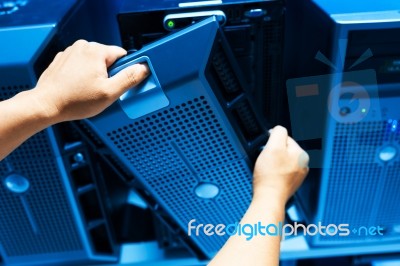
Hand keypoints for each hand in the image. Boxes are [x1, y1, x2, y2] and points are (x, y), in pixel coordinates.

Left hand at [34, 40, 148, 121]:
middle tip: (102, 90)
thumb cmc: (74, 100)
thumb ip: (129, 79)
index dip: (124, 71)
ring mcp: (71, 52)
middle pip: (108, 58)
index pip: (122, 55)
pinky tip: (79, 87)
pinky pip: (82, 64)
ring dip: (96, 74)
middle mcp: (82, 46)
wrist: (46, 105)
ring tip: (88, 90)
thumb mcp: (109, 93)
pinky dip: (83, 75)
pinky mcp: (63, 59)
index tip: (118, 83)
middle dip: (109, 74)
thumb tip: (143, 68)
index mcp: (96, 51)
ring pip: (95, 62)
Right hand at [253, 126, 308, 203]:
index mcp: (302, 154)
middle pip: (283, 150)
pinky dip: (274, 174)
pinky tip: (270, 178)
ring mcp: (297, 175)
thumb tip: (278, 129)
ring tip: (268, 171)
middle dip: (273, 154)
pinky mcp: (290, 184)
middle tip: (267, 162)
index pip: (285, 138)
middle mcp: (303, 165)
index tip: (267, 151)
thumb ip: (278, 133)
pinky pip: (280, 173)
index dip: (273, 142)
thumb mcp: (273, 147)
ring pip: (281, 162)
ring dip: (273, 164)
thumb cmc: (270, 177)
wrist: (269, 199)